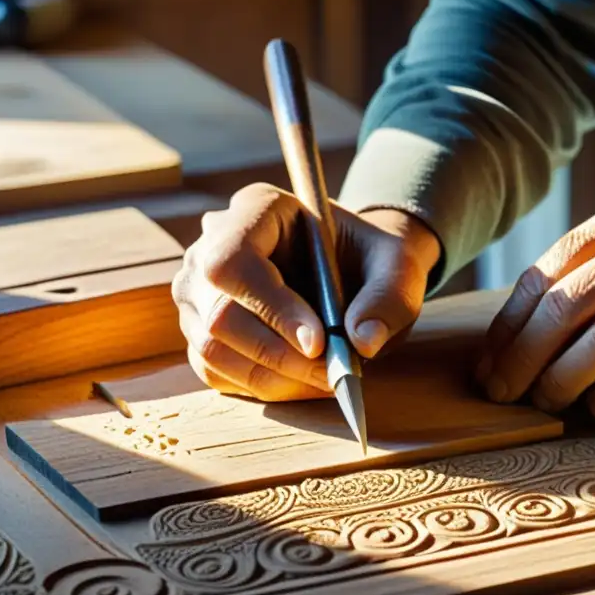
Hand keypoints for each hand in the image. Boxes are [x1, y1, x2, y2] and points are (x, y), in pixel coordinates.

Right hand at [172, 183, 440, 400]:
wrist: (357, 273)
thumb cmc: (372, 261)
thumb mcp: (397, 266)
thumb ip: (389, 297)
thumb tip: (363, 341)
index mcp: (257, 209)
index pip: (234, 259)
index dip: (271, 306)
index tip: (319, 343)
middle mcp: (211, 246)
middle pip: (219, 313)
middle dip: (278, 354)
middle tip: (331, 374)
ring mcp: (197, 291)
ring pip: (211, 348)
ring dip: (272, 377)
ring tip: (323, 380)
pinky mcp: (200, 330)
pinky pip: (214, 371)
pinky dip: (260, 385)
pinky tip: (301, 382)